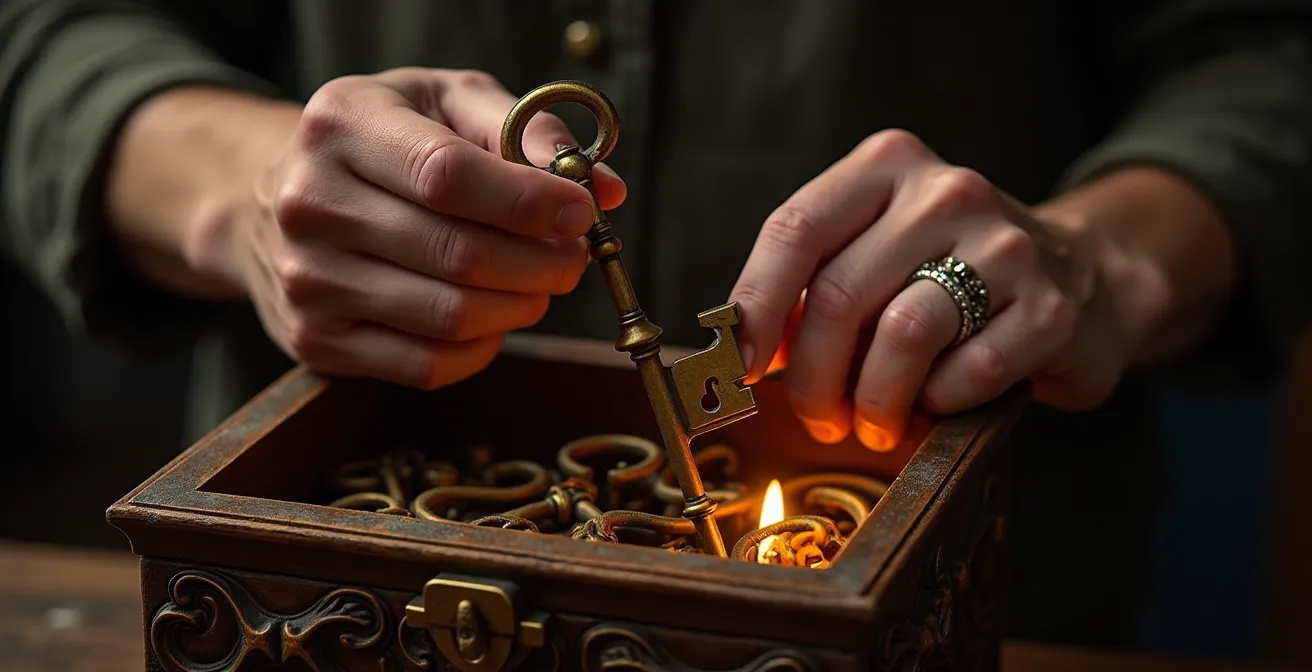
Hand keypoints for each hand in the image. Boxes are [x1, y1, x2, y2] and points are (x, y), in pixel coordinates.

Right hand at [194, 68, 625, 388]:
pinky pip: (428, 365)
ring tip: (537, 283)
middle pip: (460, 255)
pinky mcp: (316, 341)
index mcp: (342, 124)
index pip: (449, 176)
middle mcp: (310, 202)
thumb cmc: (385, 143)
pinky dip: (482, 347)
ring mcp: (307, 279)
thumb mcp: (447, 103)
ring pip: (451, 316)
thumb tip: (604, 189)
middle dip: (543, 262)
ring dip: (520, 306)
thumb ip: (527, 132)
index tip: (581, 213)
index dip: (529, 203)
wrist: (274, 195)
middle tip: (573, 256)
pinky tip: (491, 316)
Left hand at [729, 130, 1170, 449]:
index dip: (753, 305)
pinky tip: (938, 402)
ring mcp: (1005, 245)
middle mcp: (946, 191)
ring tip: (873, 422)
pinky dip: (937, 405)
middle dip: (812, 377)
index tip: (738, 367)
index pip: (794, 229)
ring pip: (900, 337)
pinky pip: (966, 374)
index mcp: (888, 165)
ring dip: (873, 400)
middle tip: (818, 416)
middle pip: (838, 294)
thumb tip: (740, 349)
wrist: (1086, 278)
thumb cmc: (948, 274)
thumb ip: (811, 283)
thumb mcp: (876, 251)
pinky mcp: (1050, 307)